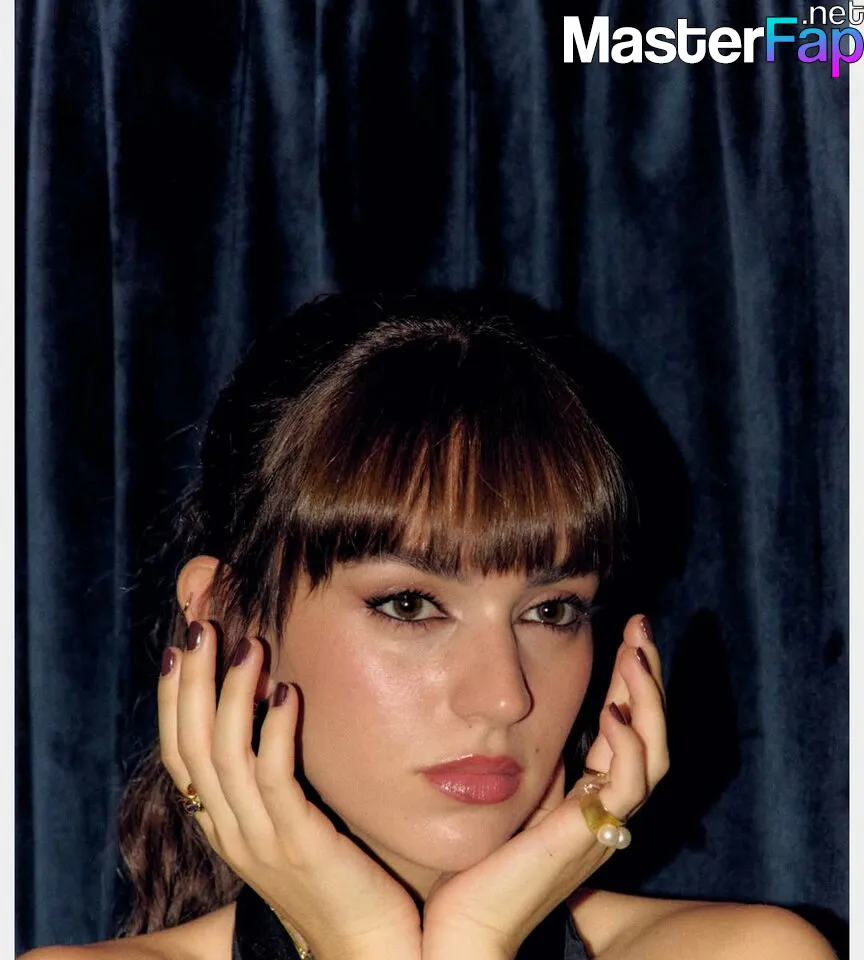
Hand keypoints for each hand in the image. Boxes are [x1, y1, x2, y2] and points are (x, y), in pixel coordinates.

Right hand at [158, 621, 421, 959]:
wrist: (362, 948)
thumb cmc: (333, 878)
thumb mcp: (286, 822)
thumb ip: (268, 775)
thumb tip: (268, 707)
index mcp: (220, 825)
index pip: (179, 754)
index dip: (172, 699)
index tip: (177, 647)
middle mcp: (229, 831)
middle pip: (192, 747)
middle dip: (190, 683)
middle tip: (200, 627)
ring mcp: (261, 840)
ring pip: (226, 757)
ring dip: (232, 694)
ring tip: (249, 644)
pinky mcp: (299, 845)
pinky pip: (275, 781)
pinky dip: (275, 733)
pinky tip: (286, 693)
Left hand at [421, 614, 667, 959]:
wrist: (463, 923)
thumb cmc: (478, 859)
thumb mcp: (516, 789)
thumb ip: (539, 758)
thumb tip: (541, 711)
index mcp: (590, 795)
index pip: (627, 728)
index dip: (630, 680)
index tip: (625, 632)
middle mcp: (606, 810)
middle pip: (651, 736)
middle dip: (648, 677)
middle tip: (641, 626)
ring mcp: (602, 826)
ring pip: (652, 757)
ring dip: (647, 702)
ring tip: (634, 654)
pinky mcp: (584, 838)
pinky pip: (627, 788)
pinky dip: (628, 747)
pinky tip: (612, 713)